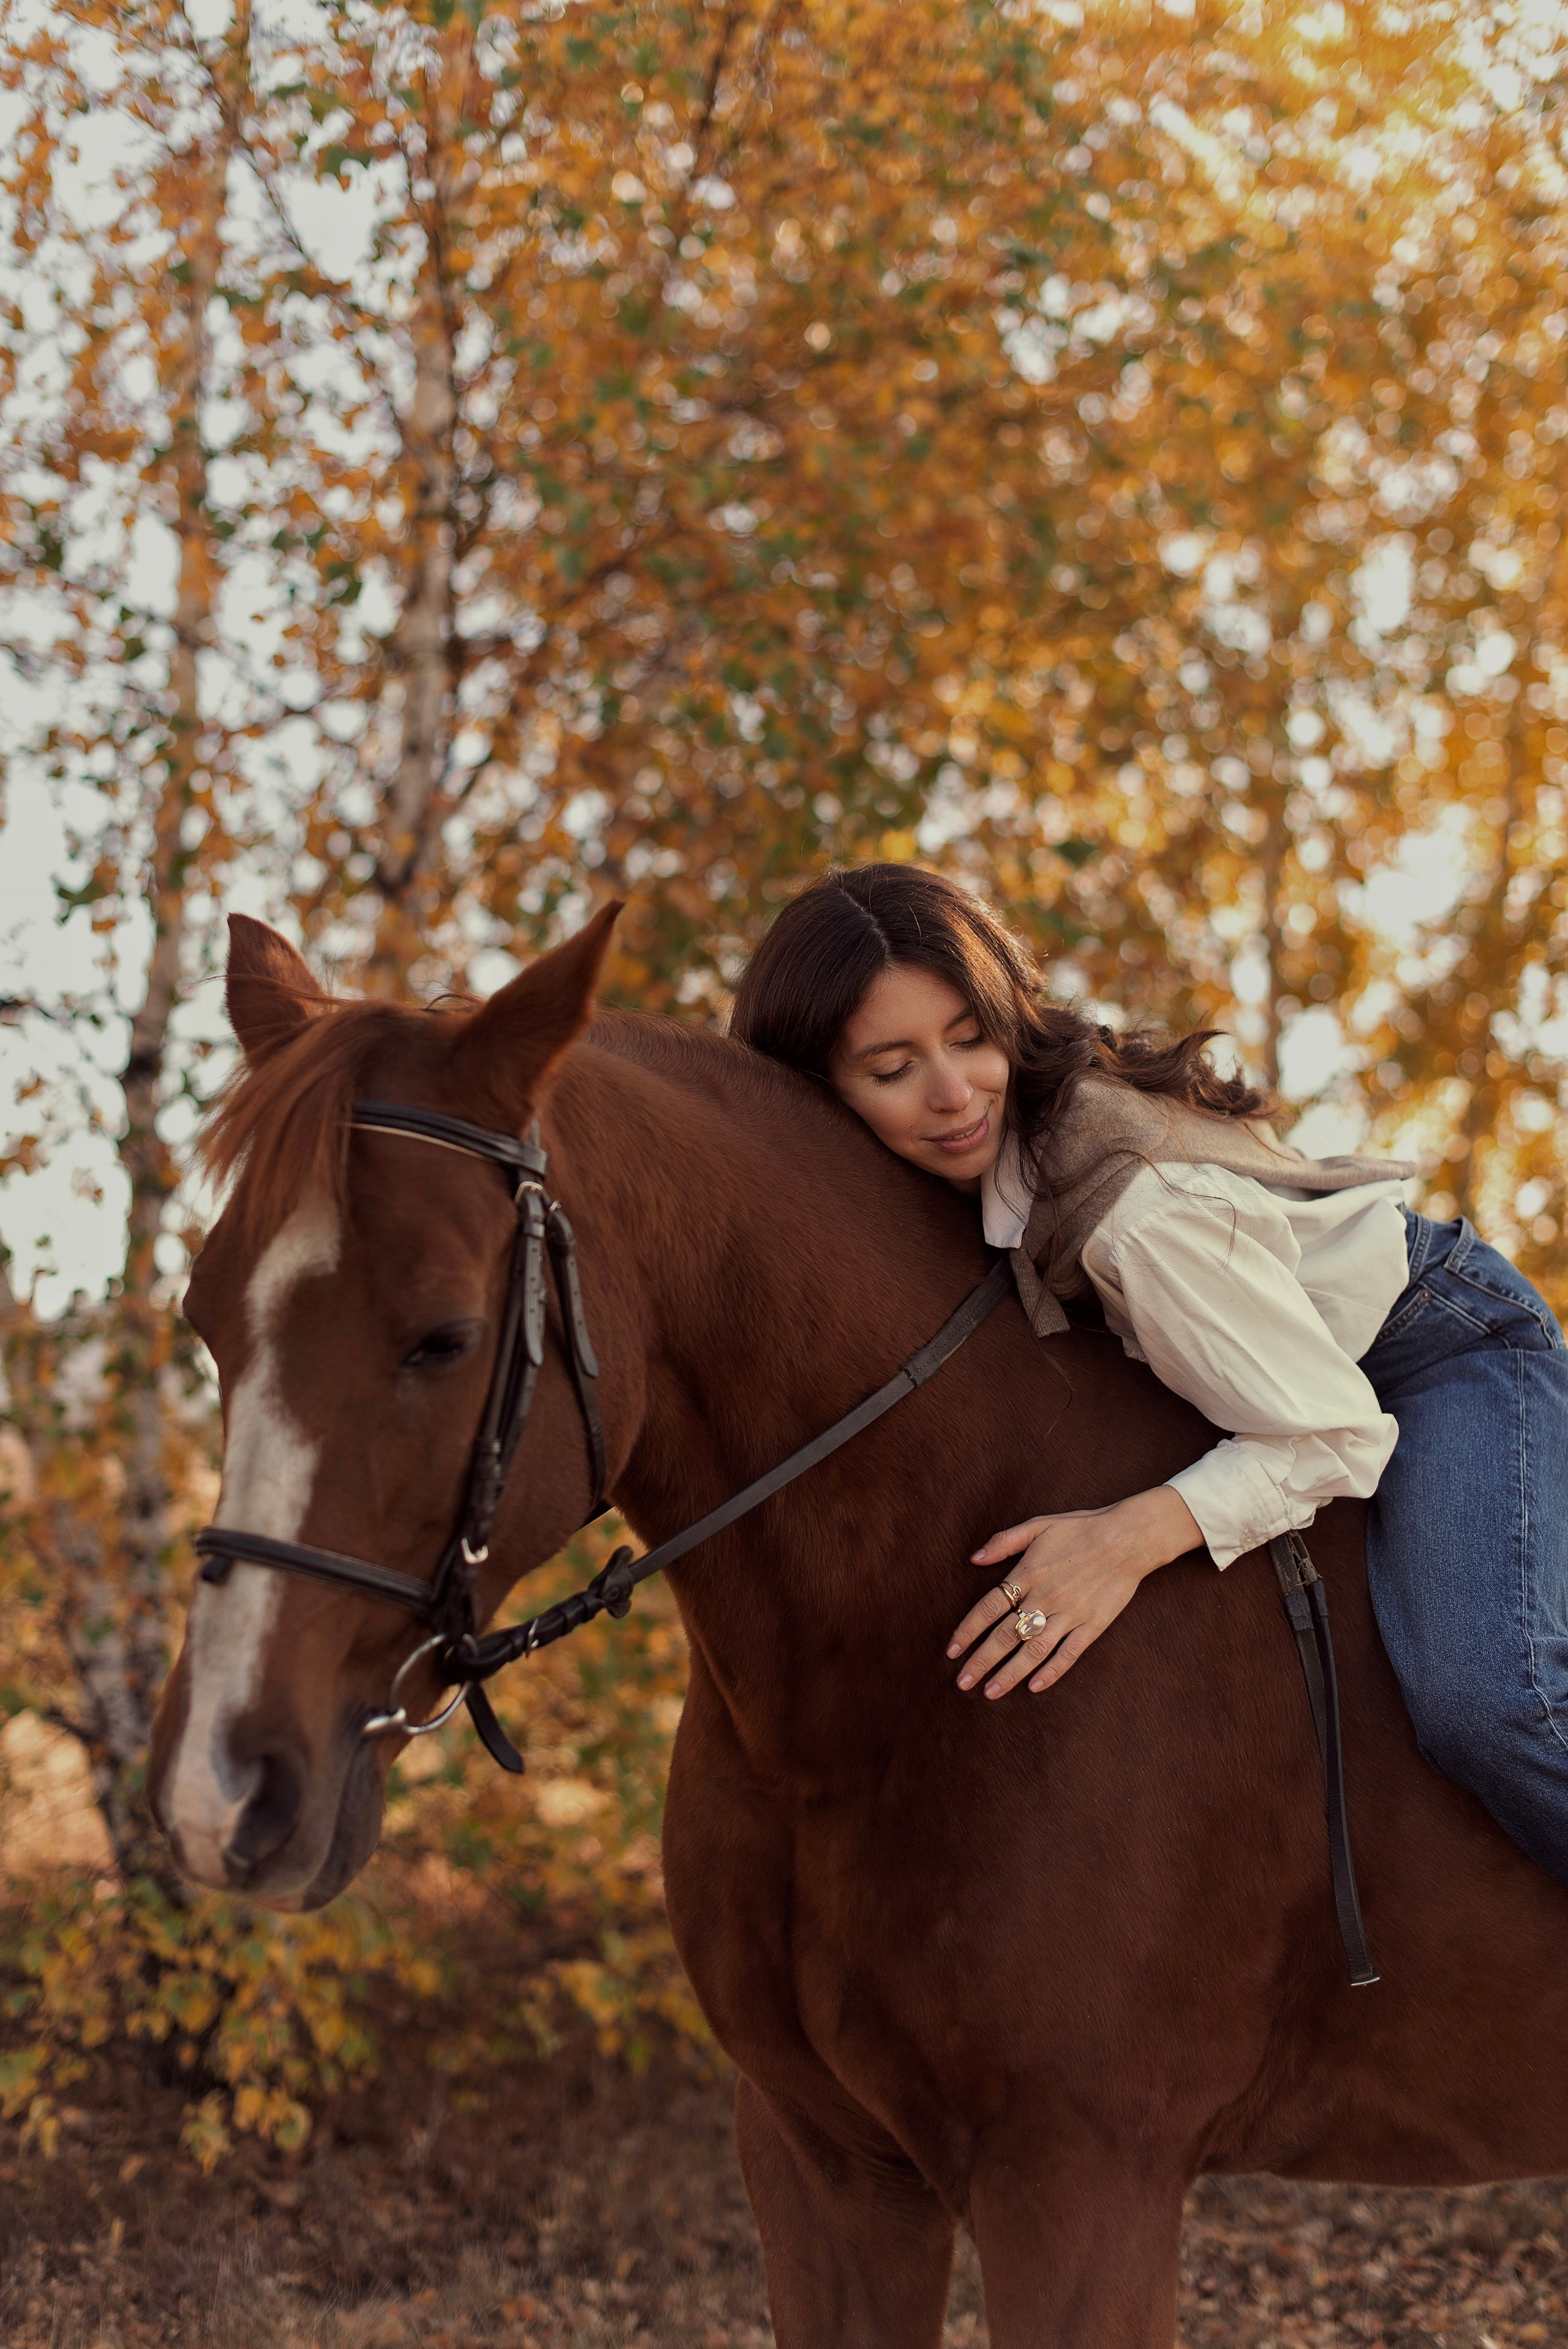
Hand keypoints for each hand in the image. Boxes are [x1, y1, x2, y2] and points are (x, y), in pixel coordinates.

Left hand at [947, 1485, 1202, 1698]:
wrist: (1128, 1538)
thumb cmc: (1081, 1528)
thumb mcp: (1038, 1525)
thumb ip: (1004, 1542)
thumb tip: (974, 1558)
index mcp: (1028, 1573)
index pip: (988, 1608)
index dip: (968, 1631)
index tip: (952, 1650)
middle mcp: (1045, 1598)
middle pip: (1005, 1635)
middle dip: (981, 1661)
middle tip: (962, 1682)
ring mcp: (1069, 1615)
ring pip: (1033, 1651)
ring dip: (1009, 1674)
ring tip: (990, 1692)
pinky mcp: (1092, 1626)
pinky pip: (1068, 1654)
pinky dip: (1051, 1672)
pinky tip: (1034, 1687)